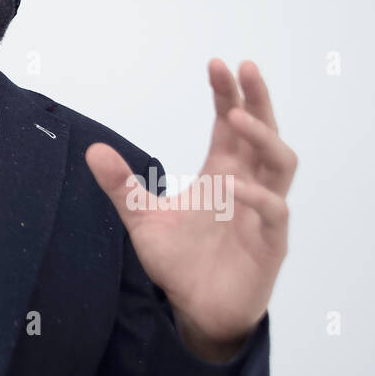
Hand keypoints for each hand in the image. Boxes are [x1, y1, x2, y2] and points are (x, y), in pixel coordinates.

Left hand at [85, 60, 295, 359]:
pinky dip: (257, 197)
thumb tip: (93, 149)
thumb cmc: (179, 261)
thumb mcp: (142, 217)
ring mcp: (263, 213)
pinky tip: (231, 187)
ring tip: (236, 117)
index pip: (231, 124)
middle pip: (264, 131)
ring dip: (263, 137)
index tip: (217, 64)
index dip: (227, 93)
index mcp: (223, 172)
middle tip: (244, 68)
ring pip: (281, 164)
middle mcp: (247, 185)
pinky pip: (274, 212)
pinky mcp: (270, 244)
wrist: (194, 311)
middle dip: (257, 99)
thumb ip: (121, 185)